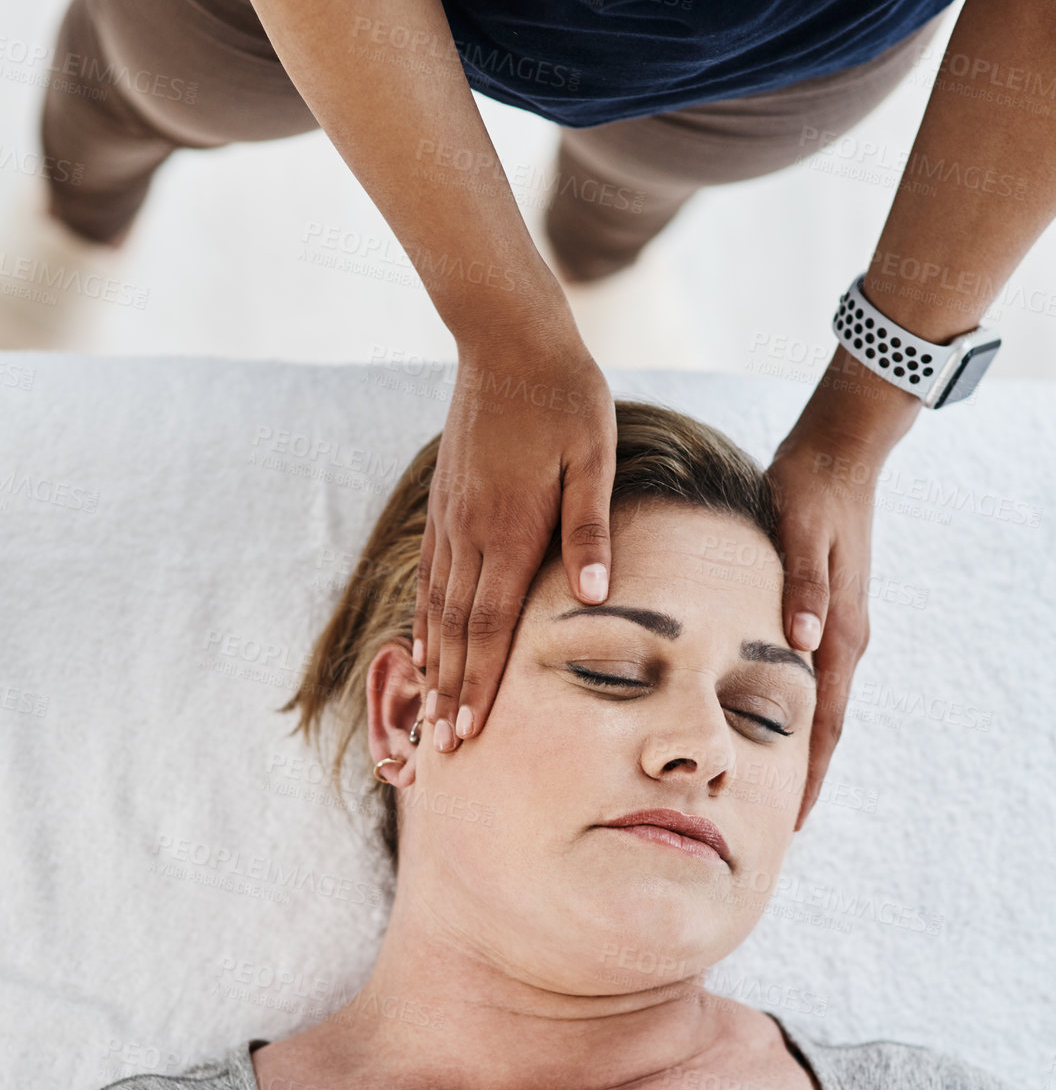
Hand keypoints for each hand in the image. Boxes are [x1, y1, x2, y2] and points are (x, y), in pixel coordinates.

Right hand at [414, 328, 617, 750]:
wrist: (507, 340)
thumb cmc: (566, 397)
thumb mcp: (595, 457)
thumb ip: (591, 528)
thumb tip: (596, 594)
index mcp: (511, 529)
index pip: (491, 626)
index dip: (479, 684)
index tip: (468, 732)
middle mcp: (471, 532)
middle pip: (457, 630)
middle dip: (450, 692)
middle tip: (439, 749)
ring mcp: (452, 518)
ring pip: (438, 607)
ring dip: (434, 664)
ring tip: (428, 712)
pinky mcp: (446, 501)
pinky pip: (430, 574)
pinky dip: (426, 616)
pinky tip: (424, 641)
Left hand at [766, 351, 918, 828]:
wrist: (837, 453)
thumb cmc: (808, 493)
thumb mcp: (799, 536)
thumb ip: (803, 590)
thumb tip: (805, 645)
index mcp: (839, 632)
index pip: (826, 724)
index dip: (811, 775)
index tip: (794, 820)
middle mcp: (845, 637)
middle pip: (826, 726)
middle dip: (806, 775)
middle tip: (778, 823)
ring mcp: (838, 625)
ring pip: (820, 704)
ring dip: (800, 747)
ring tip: (772, 787)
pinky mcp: (826, 610)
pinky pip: (813, 678)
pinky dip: (796, 711)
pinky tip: (768, 723)